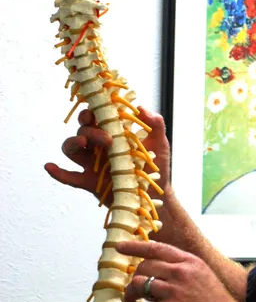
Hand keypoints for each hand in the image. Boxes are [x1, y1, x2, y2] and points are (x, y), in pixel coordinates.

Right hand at [45, 106, 170, 204]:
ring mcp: (92, 164)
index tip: (97, 111)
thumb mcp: (160, 143)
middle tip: (107, 139)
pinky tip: (49, 166)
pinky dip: (57, 172)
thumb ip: (156, 124)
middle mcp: (99, 146)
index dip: (92, 111)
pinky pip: (69, 177)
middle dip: (89, 129)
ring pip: (71, 149)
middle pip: (82, 131)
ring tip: (83, 143)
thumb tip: (140, 107)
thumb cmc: (157, 166)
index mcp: (113, 133)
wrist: (156, 194)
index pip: (96, 117)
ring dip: (72, 143)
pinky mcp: (89, 182)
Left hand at [115, 241, 245, 301]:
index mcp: (190, 263)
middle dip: (134, 277)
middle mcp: (180, 274)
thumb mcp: (204, 277)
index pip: (156, 248)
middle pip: (144, 267)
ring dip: (129, 294)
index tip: (121, 247)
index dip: (135, 247)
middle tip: (132, 288)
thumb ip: (185, 271)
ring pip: (138, 285)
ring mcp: (173, 293)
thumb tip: (162, 271)